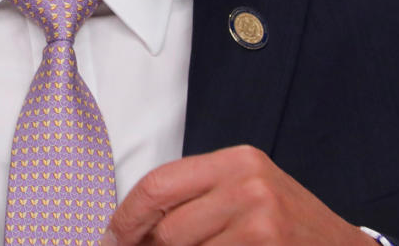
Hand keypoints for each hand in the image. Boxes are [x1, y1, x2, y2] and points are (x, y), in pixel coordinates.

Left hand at [103, 145, 368, 245]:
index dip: (125, 218)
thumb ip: (196, 200)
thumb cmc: (288, 227)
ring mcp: (261, 222)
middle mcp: (249, 185)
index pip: (157, 185)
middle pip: (167, 229)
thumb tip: (131, 227)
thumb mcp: (247, 195)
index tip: (109, 240)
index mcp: (237, 161)